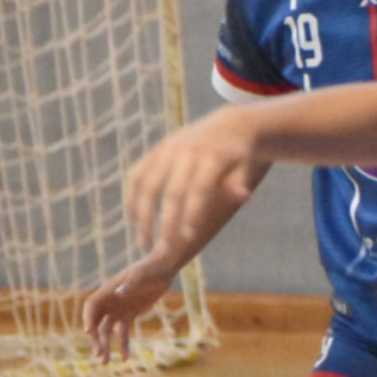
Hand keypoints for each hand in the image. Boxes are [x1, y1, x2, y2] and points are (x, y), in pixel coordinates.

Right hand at [81, 259, 174, 362]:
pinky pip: (123, 333)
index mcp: (107, 290)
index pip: (91, 307)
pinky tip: (126, 358)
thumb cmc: (150, 268)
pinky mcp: (129, 315)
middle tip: (98, 353)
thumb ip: (129, 284)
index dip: (89, 318)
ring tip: (105, 362)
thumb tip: (118, 293)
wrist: (163, 269)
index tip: (90, 331)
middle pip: (96, 322)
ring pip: (107, 331)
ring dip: (106, 346)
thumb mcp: (140, 275)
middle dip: (95, 338)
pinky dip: (123, 345)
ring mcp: (118, 310)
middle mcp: (109, 302)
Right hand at [127, 106, 261, 258]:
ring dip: (141, 214)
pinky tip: (132, 219)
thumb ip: (239, 183)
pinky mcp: (155, 150)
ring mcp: (166, 149)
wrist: (229, 126)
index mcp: (211, 158)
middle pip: (170, 191)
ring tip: (142, 241)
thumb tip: (242, 196)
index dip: (192, 214)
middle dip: (164, 222)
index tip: (187, 239)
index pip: (199, 189)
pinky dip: (131, 197)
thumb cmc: (239, 158)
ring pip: (146, 184)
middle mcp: (186, 152)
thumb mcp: (245, 168)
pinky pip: (136, 175)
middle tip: (161, 250)